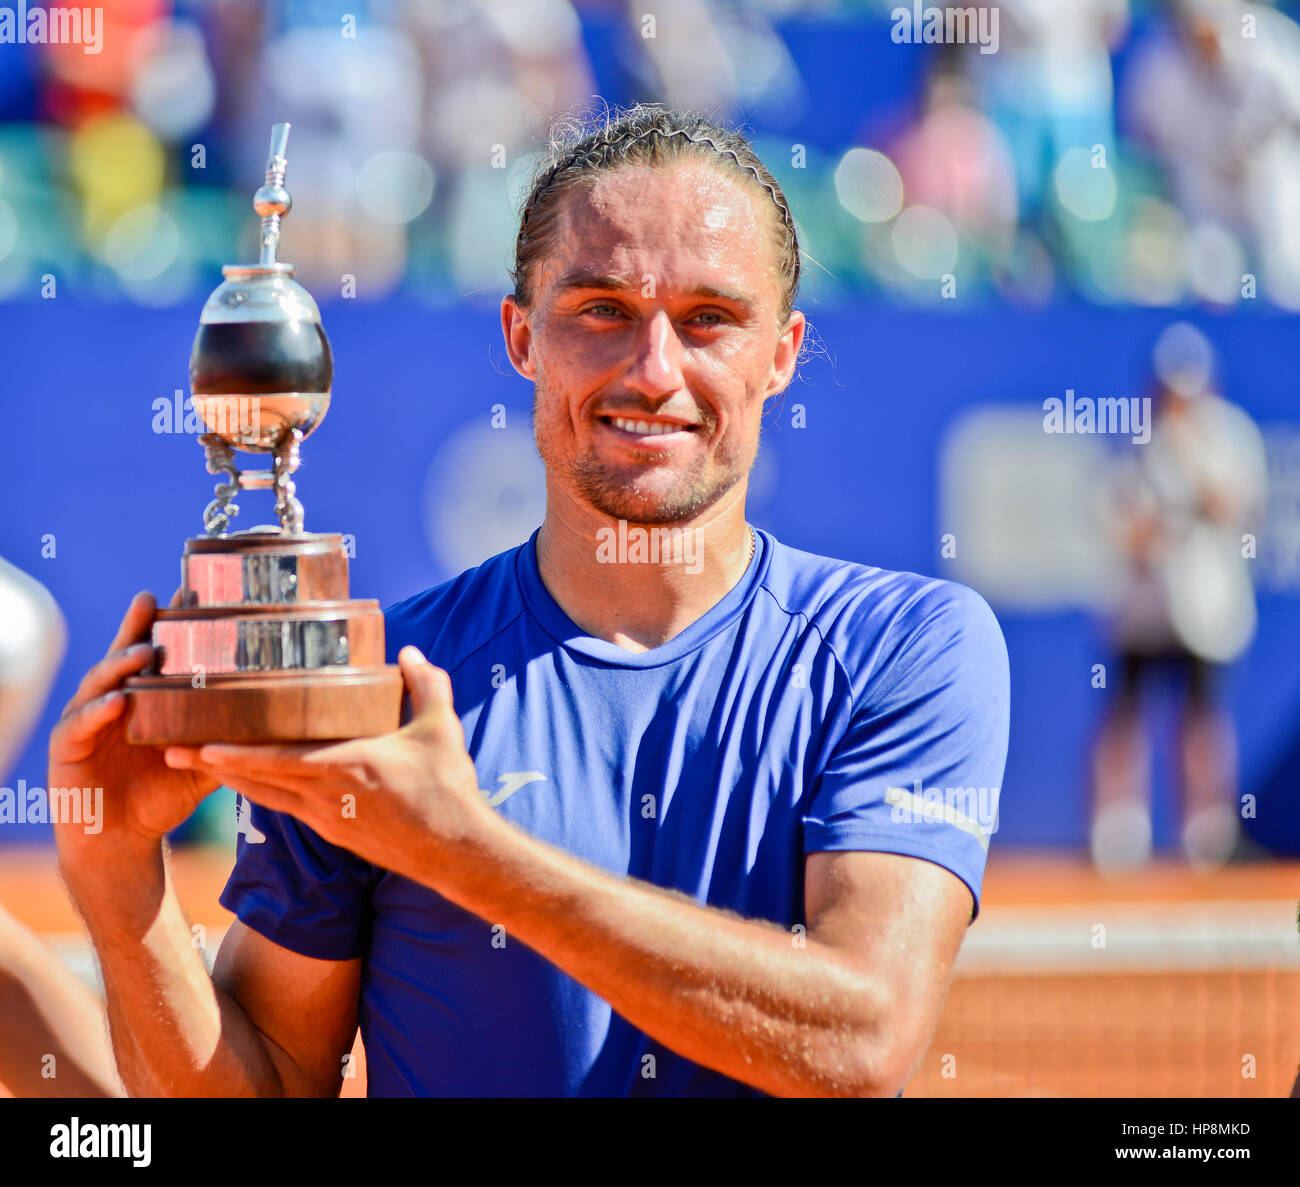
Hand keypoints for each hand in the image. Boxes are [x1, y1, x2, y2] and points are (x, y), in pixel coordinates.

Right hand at [49, 592, 220, 881]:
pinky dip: (97, 712)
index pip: (156, 652)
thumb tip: (281, 725)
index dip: (169, 623)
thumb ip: (230, 741)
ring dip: (119, 665)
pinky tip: (116, 701)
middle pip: (124, 655)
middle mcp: (113, 700)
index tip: (191, 593)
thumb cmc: (162, 795)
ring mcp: (87, 722)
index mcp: (144, 697)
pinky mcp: (67, 750)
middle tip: (154, 600)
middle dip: (137, 626)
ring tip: (142, 651)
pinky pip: (79, 726)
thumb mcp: (203, 764)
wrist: (122, 842)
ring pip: (99, 683)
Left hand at [163, 648, 492, 887]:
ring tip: (196, 761)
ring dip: (230, 780)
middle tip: (171, 751)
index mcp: (349, 765)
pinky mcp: (333, 833)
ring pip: (266, 797)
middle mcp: (327, 795)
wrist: (455, 850)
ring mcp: (327, 818)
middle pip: (257, 780)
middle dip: (213, 765)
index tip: (202, 744)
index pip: (281, 760)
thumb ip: (425, 685)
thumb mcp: (442, 729)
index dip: (238, 754)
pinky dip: (261, 792)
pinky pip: (286, 808)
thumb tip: (408, 653)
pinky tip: (247, 780)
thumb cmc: (448, 788)